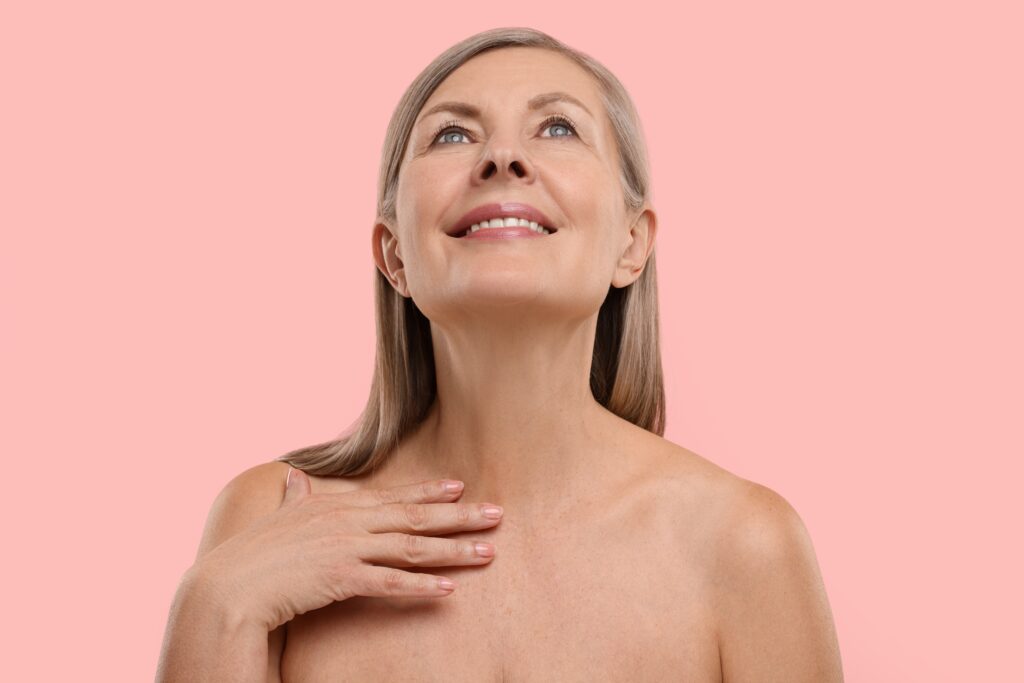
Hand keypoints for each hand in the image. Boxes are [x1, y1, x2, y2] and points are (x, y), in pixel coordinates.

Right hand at [193, 468, 501, 630]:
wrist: (227, 586)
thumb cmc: (251, 555)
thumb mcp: (277, 518)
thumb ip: (293, 498)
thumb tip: (293, 477)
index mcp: (335, 506)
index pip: (392, 497)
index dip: (429, 492)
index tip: (460, 488)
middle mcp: (347, 522)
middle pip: (414, 518)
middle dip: (459, 517)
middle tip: (497, 515)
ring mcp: (345, 548)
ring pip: (411, 547)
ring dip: (452, 551)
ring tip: (488, 553)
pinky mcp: (340, 578)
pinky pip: (388, 582)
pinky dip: (420, 585)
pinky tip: (448, 589)